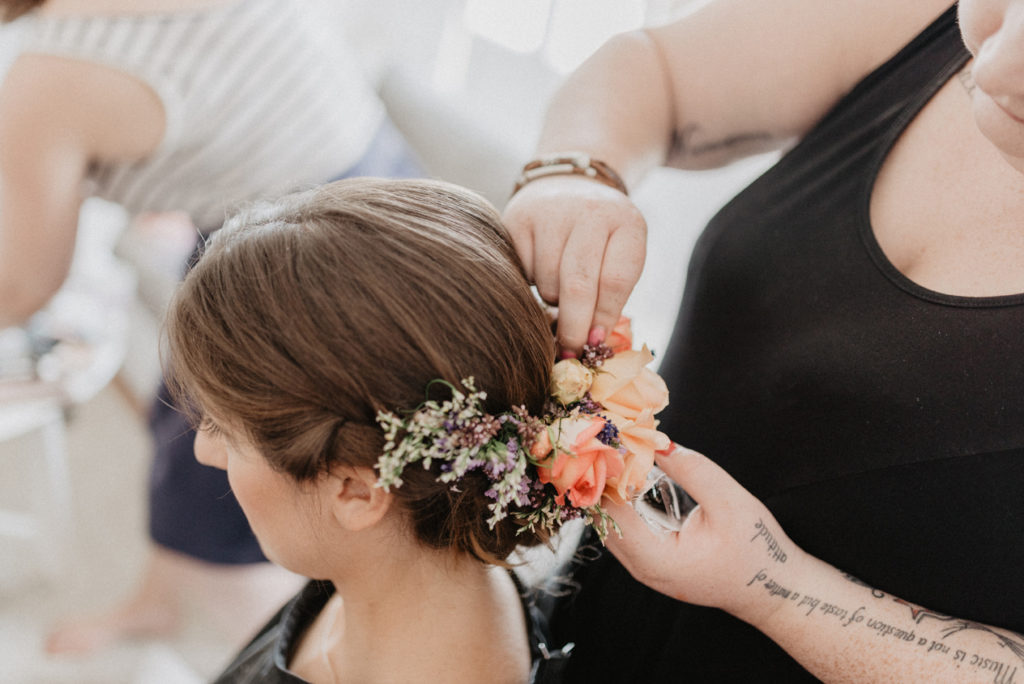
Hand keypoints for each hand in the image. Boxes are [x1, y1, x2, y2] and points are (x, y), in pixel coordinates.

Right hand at [502, 175, 646, 352]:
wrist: (568, 186)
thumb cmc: (600, 238)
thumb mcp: (619, 257)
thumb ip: (612, 297)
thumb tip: (592, 342)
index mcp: (627, 223)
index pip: (616, 281)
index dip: (604, 318)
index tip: (595, 342)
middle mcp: (590, 211)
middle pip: (578, 284)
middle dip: (573, 325)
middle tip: (570, 349)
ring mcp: (551, 211)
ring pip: (547, 280)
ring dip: (552, 299)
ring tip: (559, 286)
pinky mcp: (518, 217)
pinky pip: (522, 270)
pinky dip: (530, 282)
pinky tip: (540, 269)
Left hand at [602, 446, 803, 623]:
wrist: (774, 591)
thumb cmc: (757, 550)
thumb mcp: (729, 502)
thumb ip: (691, 470)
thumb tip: (657, 441)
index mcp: (655, 559)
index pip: (611, 509)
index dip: (609, 473)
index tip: (615, 440)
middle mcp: (642, 569)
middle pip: (603, 518)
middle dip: (607, 480)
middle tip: (617, 442)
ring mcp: (645, 571)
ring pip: (611, 526)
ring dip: (615, 492)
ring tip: (626, 457)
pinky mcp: (652, 566)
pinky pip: (626, 532)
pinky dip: (626, 505)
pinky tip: (637, 481)